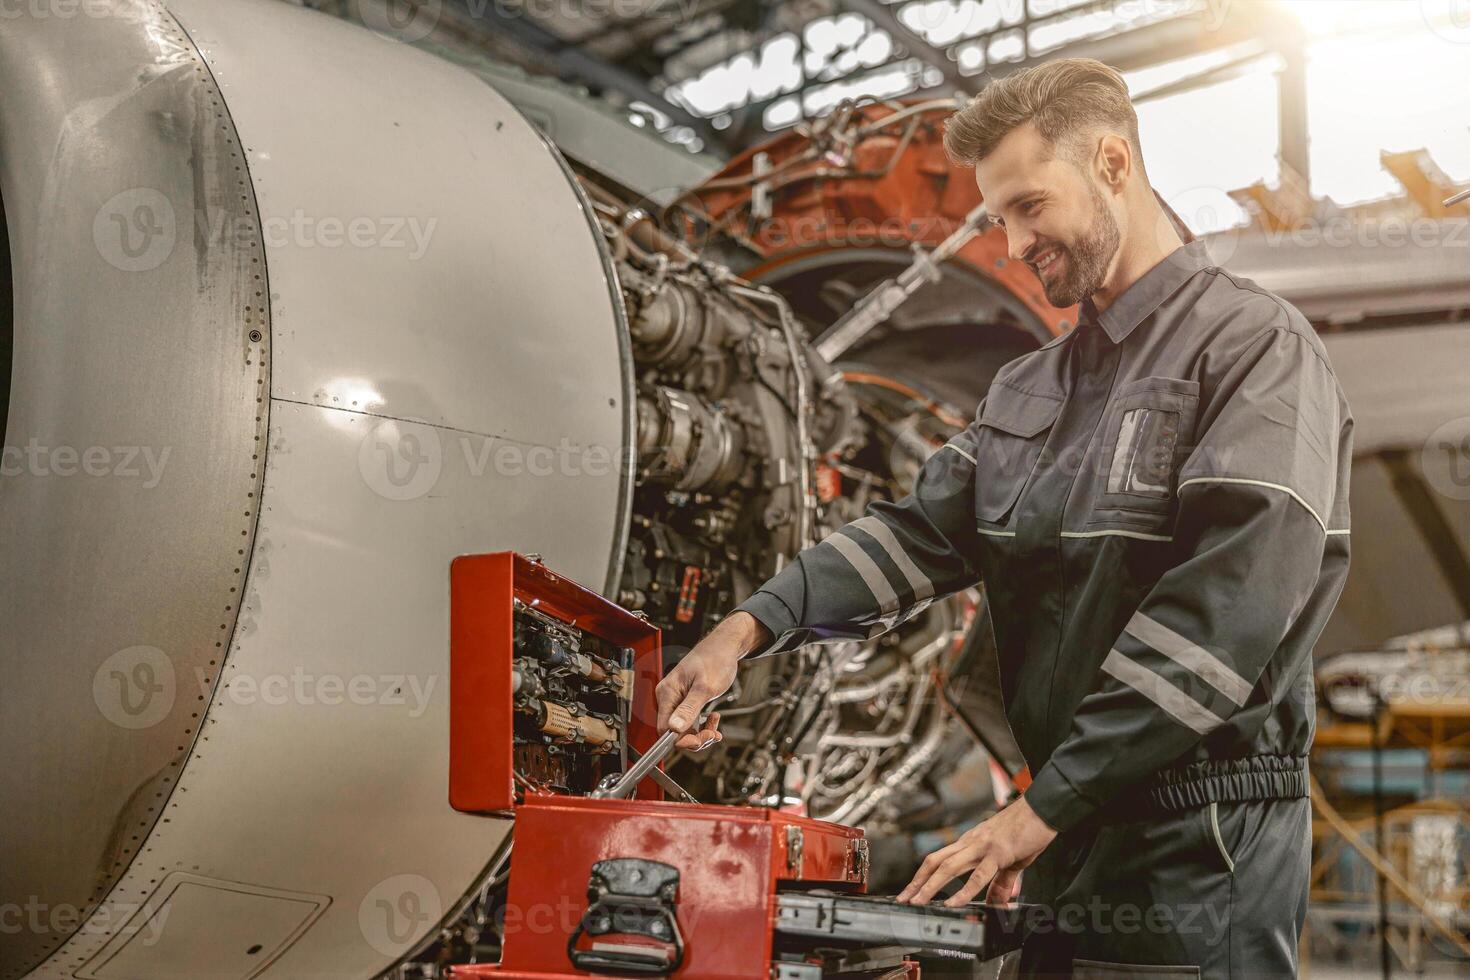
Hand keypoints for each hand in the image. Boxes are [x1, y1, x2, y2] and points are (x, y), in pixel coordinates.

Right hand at [655, 611, 768, 749]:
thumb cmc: (715, 660)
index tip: (699, 741)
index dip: (680, 739)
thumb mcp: (705, 687)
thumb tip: (673, 728)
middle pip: (674, 732)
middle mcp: (668, 697)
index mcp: (667, 693)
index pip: (664, 728)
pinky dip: (703, 726)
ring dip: (701, 733)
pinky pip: (690, 722)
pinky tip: (713, 719)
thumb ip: (689, 708)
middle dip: (695, 737)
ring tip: (715, 726)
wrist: (725, 647)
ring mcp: (677, 700)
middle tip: (713, 733)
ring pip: (684, 729)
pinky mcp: (686, 701)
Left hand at [896, 797, 1057, 906]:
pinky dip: (964, 890)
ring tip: (919, 901)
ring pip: (948, 867)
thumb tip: (995, 902)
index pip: (938, 858)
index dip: (922, 875)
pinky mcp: (998, 852)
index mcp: (970, 843)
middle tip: (904, 899)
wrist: (1043, 809)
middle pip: (935, 862)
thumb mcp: (1010, 860)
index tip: (910, 890)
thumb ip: (1001, 882)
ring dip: (931, 886)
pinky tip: (954, 902)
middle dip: (918, 882)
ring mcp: (982, 846)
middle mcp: (971, 842)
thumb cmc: (1026, 829)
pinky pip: (978, 874)